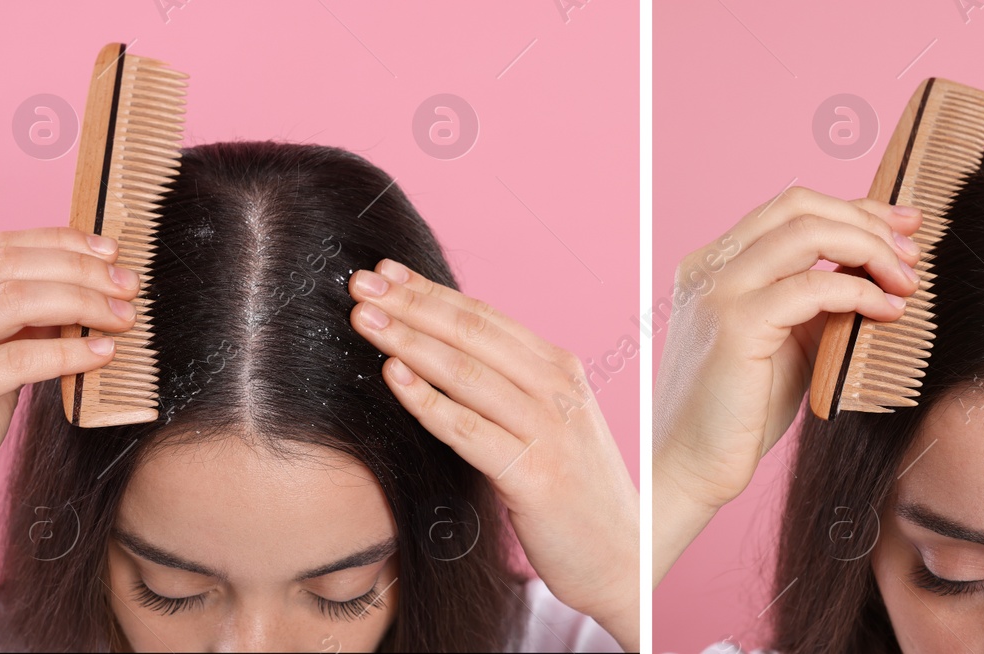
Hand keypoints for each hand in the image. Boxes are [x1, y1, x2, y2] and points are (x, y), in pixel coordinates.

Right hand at [0, 228, 138, 551]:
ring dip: (82, 303)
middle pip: (10, 266)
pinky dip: (67, 352)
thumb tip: (86, 292)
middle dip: (81, 270)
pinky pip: (16, 359)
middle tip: (130, 286)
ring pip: (13, 300)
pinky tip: (102, 356)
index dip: (62, 242)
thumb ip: (22, 326)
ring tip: (124, 318)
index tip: (111, 251)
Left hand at [347, 259, 639, 649]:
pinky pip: (470, 431)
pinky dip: (428, 401)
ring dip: (410, 342)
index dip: (431, 291)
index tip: (385, 273)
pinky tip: (393, 377)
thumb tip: (440, 350)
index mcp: (561, 370)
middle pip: (473, 333)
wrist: (624, 557)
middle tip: (359, 284)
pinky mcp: (535, 477)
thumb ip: (509, 386)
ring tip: (364, 321)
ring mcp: (550, 432)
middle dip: (411, 304)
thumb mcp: (550, 423)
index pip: (486, 318)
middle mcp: (558, 391)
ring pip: (467, 374)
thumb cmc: (572, 491)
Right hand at [652, 186, 923, 583]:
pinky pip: (813, 287)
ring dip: (870, 250)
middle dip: (867, 220)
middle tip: (913, 253)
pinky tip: (887, 312)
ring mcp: (718, 290)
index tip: (905, 226)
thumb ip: (818, 302)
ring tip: (907, 282)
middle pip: (800, 205)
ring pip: (808, 232)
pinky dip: (859, 292)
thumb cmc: (740, 413)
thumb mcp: (788, 341)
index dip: (855, 209)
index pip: (791, 210)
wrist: (690, 466)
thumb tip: (878, 270)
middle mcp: (710, 266)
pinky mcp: (735, 325)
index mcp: (716, 264)